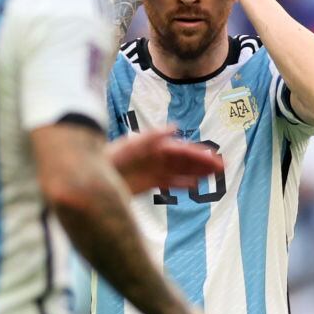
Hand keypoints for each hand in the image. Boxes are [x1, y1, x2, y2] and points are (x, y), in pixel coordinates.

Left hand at [106, 126, 222, 193]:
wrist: (91, 177)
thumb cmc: (108, 158)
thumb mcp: (128, 147)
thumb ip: (150, 137)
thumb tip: (174, 128)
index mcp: (152, 147)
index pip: (180, 150)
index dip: (197, 153)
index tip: (213, 157)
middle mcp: (154, 157)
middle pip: (183, 159)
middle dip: (203, 162)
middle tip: (223, 166)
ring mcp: (152, 169)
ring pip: (180, 170)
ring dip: (197, 171)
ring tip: (216, 174)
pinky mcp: (147, 182)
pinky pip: (169, 182)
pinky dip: (182, 182)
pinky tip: (195, 185)